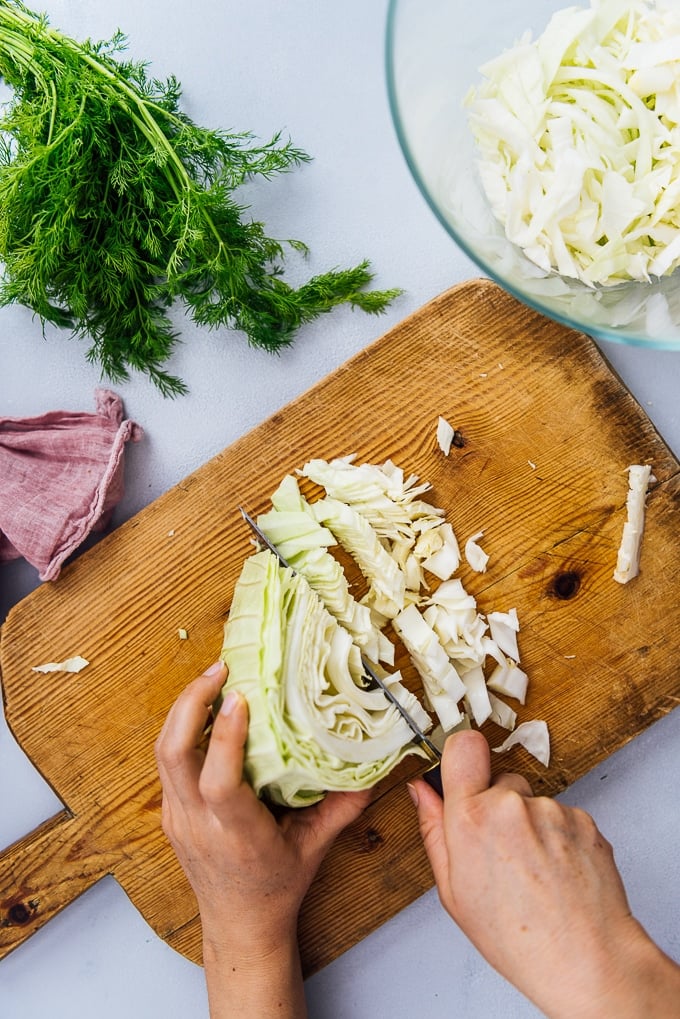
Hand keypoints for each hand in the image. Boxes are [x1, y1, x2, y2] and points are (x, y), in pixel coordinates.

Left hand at [155, 661, 370, 1018]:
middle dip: (191, 703)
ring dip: (183, 709)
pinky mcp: (170, 811)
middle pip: (174, 754)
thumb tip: (374, 768)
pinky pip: (167, 762)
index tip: (240, 697)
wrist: (238, 926)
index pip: (218, 781)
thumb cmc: (277, 888)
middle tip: (220, 669)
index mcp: (236, 835)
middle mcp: (198, 823)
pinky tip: (206, 709)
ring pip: (163, 752)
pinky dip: (182, 728)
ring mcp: (177, 816)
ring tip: (212, 678)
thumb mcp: (315, 849)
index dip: (225, 736)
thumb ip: (342, 809)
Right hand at [409, 729, 679, 1018]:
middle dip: (498, 806)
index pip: (464, 745)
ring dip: (531, 825)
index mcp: (472, 819)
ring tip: (534, 871)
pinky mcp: (584, 819)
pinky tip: (557, 872)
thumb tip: (421, 790)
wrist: (586, 960)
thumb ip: (433, 830)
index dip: (462, 754)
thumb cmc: (516, 937)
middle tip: (503, 853)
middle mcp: (512, 806)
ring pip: (533, 802)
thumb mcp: (454, 891)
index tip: (464, 771)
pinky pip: (562, 815)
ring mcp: (552, 810)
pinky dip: (558, 837)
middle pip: (501, 781)